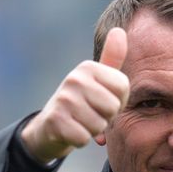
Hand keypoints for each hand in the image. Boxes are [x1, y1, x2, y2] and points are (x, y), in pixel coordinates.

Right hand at [21, 27, 128, 162]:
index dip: (118, 101)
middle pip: (113, 107)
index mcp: (88, 67)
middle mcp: (74, 78)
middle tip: (90, 113)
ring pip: (99, 125)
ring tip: (80, 121)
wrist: (48, 127)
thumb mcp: (97, 79)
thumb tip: (119, 30)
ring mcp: (63, 99)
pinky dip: (80, 140)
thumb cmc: (81, 102)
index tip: (102, 100)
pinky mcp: (55, 121)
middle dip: (105, 117)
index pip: (123, 88)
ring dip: (92, 130)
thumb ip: (112, 59)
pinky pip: (84, 138)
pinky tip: (71, 131)